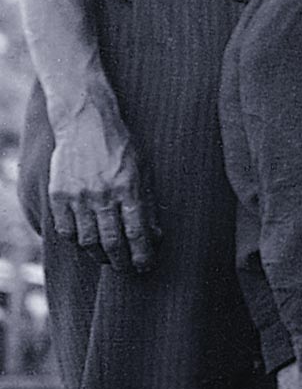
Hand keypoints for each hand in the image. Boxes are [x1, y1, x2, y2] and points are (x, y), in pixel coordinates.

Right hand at [48, 98, 159, 271]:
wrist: (86, 120)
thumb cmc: (120, 146)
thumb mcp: (143, 169)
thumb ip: (148, 203)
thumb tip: (156, 236)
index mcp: (128, 186)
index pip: (136, 232)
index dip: (142, 254)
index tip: (146, 266)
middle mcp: (103, 193)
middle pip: (112, 242)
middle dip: (122, 262)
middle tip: (127, 269)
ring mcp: (78, 195)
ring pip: (88, 242)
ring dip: (99, 256)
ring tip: (107, 258)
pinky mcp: (58, 194)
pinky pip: (66, 231)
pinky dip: (76, 241)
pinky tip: (85, 241)